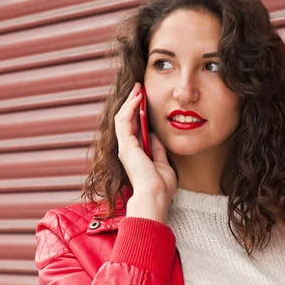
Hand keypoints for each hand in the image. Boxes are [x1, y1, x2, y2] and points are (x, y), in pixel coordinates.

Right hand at [114, 82, 176, 221]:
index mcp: (135, 153)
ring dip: (130, 102)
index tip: (145, 99)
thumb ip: (157, 149)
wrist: (155, 196)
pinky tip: (138, 98)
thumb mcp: (162, 163)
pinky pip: (124, 121)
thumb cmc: (161, 186)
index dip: (138, 112)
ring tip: (138, 89)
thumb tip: (156, 135)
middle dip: (132, 103)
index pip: (134, 128)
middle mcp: (127, 149)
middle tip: (139, 88)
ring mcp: (124, 147)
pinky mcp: (125, 145)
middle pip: (126, 120)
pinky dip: (130, 108)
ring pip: (122, 118)